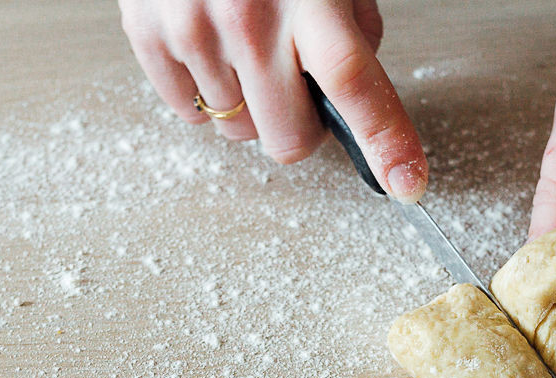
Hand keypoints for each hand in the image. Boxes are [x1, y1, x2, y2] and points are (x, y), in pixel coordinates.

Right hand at [118, 0, 427, 200]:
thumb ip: (349, 26)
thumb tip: (351, 95)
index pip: (352, 83)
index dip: (385, 140)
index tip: (407, 182)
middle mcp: (248, 17)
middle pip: (288, 140)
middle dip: (298, 126)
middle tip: (294, 85)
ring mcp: (194, 29)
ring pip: (236, 131)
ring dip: (248, 103)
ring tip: (242, 42)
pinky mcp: (148, 35)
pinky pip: (188, 112)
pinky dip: (204, 91)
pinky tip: (211, 46)